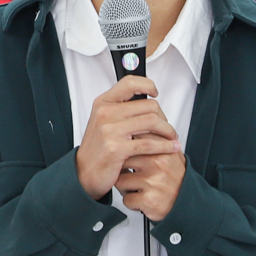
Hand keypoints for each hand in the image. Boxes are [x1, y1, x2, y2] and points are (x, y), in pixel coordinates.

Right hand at [76, 77, 180, 201]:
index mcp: (103, 103)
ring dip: (168, 131)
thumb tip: (146, 98)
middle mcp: (106, 113)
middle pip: (149, 105)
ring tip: (171, 137)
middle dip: (164, 117)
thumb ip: (121, 109)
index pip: (129, 83)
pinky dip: (165, 146)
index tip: (155, 92)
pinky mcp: (117, 148)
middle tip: (167, 127)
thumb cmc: (97, 148)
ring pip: (152, 122)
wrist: (84, 172)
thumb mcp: (103, 121)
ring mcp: (110, 130)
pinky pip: (149, 143)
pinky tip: (170, 147)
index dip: (147, 85)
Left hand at [116, 144, 185, 222]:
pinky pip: (126, 199)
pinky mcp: (148, 199)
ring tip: (137, 189)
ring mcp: (152, 182)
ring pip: (120, 181)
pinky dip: (132, 203)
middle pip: (121, 160)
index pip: (134, 139)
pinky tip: (142, 200)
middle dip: (121, 170)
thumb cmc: (177, 180)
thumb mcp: (172, 155)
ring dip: (125, 188)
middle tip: (129, 174)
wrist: (189, 204)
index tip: (123, 152)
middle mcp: (157, 164)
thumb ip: (157, 141)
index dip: (124, 147)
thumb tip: (137, 127)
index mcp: (162, 150)